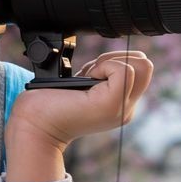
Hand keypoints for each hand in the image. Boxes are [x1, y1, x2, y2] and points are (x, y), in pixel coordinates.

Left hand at [6, 51, 153, 156]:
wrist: (34, 125)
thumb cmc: (49, 104)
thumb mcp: (85, 84)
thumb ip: (104, 75)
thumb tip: (118, 56)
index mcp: (120, 104)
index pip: (141, 69)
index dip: (116, 61)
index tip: (91, 73)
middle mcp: (126, 109)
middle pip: (146, 65)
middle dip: (117, 58)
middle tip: (91, 72)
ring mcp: (122, 109)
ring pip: (140, 65)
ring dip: (109, 61)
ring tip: (88, 77)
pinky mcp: (112, 104)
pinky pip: (125, 69)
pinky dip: (103, 65)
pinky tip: (86, 80)